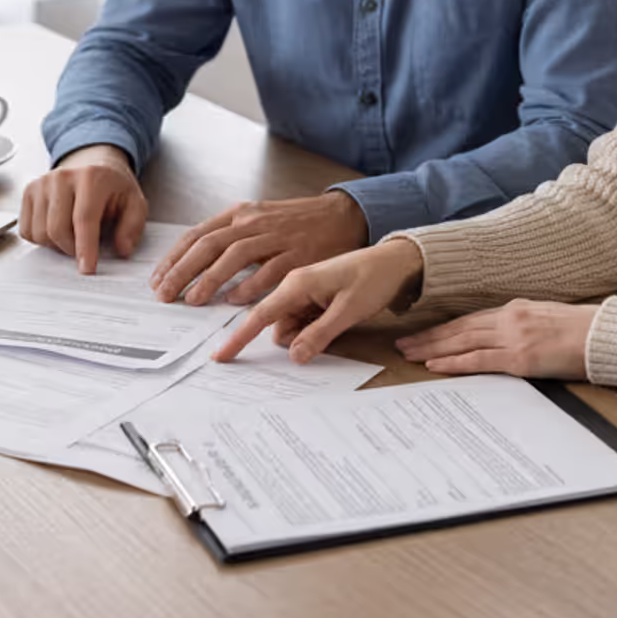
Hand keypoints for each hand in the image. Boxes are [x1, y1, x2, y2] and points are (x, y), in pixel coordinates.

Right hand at [17, 144, 146, 272]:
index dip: (85, 248)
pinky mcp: (29, 191)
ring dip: (56, 245)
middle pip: (56, 229)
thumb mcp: (135, 203)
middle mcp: (62, 177)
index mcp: (92, 177)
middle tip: (84, 250)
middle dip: (71, 249)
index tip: (87, 270)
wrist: (94, 164)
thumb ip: (132, 227)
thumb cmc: (113, 187)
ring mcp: (42, 183)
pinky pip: (27, 230)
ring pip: (39, 233)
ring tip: (73, 236)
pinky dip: (41, 239)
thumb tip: (122, 249)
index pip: (84, 218)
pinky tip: (58, 229)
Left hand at [150, 191, 369, 306]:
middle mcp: (254, 221)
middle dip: (182, 270)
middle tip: (165, 294)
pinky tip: (234, 300)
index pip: (198, 234)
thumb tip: (195, 265)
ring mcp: (276, 236)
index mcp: (241, 213)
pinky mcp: (298, 252)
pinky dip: (250, 285)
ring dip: (210, 278)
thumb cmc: (295, 222)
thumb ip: (230, 238)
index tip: (158, 280)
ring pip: (235, 255)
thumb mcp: (258, 219)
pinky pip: (270, 269)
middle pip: (209, 244)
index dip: (174, 258)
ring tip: (192, 299)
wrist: (342, 215)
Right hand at [213, 239, 423, 363]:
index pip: (260, 315)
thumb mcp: (349, 310)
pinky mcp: (313, 293)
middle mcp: (294, 284)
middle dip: (295, 338)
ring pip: (291, 324)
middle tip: (331, 328)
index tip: (220, 357)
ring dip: (307, 332)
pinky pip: (303, 318)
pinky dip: (314, 326)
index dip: (239, 338)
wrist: (395, 260)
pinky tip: (336, 317)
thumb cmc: (373, 278)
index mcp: (297, 283)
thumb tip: (294, 357)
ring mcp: (304, 288)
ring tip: (340, 318)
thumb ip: (320, 334)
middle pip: (278, 325)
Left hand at [394, 300, 596, 379]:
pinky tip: (434, 365)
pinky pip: (479, 360)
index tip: (424, 332)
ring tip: (409, 354)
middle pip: (459, 328)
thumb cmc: (584, 332)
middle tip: (403, 343)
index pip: (471, 319)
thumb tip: (506, 339)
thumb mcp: (548, 320)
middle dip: (429, 336)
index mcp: (516, 309)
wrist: (606, 336)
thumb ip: (524, 326)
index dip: (444, 327)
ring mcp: (513, 337)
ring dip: (432, 348)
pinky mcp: (520, 358)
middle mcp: (509, 319)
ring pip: (462, 342)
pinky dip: (454, 362)